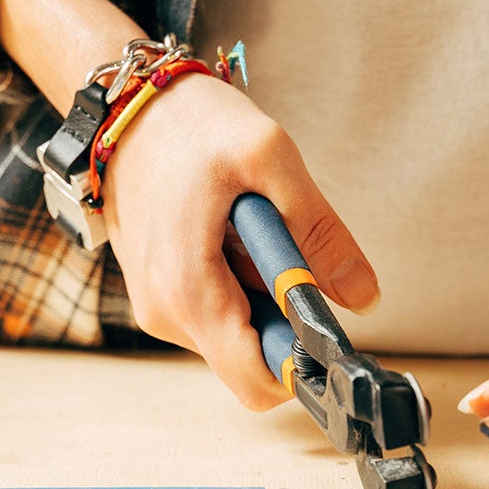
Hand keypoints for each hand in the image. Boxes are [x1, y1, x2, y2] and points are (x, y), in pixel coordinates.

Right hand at [102, 74, 379, 409]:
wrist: (126, 107)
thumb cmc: (188, 124)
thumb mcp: (270, 157)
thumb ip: (320, 232)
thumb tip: (362, 295)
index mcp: (188, 290)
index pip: (256, 381)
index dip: (304, 364)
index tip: (326, 320)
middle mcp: (164, 313)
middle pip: (252, 360)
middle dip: (285, 317)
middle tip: (284, 247)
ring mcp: (157, 307)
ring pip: (238, 337)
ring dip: (262, 295)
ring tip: (249, 228)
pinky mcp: (158, 295)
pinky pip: (217, 315)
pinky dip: (239, 284)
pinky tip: (229, 233)